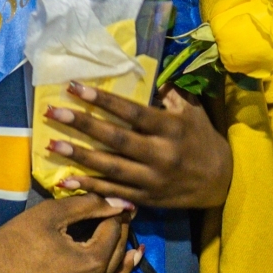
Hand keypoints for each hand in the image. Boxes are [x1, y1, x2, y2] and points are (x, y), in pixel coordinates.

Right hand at [0, 197, 141, 272]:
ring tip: (135, 257)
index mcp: (91, 261)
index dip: (115, 217)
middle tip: (124, 226)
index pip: (112, 234)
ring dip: (126, 272)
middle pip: (115, 261)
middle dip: (122, 240)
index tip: (116, 208)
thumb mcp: (53, 214)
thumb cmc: (16, 238)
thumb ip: (89, 206)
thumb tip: (119, 203)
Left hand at [45, 84, 233, 209]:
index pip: (132, 112)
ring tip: (52, 144)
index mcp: (171, 128)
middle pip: (116, 138)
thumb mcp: (192, 111)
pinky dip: (88, 186)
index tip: (75, 87)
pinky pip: (112, 192)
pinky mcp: (145, 198)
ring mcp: (151, 179)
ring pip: (110, 167)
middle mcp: (160, 153)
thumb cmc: (202, 139)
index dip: (103, 100)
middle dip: (83, 125)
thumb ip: (169, 94)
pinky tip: (65, 179)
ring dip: (79, 156)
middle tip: (54, 112)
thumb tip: (147, 75)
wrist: (221, 182)